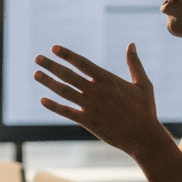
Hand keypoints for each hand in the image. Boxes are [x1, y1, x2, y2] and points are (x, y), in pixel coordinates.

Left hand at [33, 44, 166, 157]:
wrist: (143, 136)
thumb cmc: (145, 109)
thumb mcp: (143, 84)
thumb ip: (134, 63)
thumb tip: (132, 44)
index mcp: (108, 80)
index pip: (83, 63)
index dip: (67, 55)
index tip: (54, 48)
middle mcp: (97, 91)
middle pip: (69, 75)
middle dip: (51, 65)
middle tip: (37, 58)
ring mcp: (90, 106)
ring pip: (64, 91)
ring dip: (48, 82)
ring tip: (35, 73)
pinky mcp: (88, 121)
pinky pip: (67, 112)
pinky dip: (54, 106)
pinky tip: (42, 100)